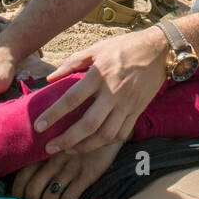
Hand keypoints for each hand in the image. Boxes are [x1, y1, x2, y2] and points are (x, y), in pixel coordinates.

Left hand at [11, 141, 123, 198]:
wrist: (107, 127)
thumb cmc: (80, 134)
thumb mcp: (59, 137)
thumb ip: (45, 150)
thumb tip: (28, 171)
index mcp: (45, 149)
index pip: (23, 175)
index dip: (18, 192)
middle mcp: (55, 159)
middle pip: (33, 189)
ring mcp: (70, 168)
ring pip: (49, 196)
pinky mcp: (87, 175)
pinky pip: (69, 198)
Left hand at [35, 28, 168, 153]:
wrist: (160, 51)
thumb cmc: (125, 47)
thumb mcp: (96, 49)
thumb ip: (72, 63)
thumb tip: (50, 79)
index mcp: (99, 75)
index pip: (72, 99)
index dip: (54, 115)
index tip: (39, 126)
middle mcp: (113, 93)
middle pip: (88, 124)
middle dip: (67, 139)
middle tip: (50, 148)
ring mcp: (127, 104)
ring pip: (105, 135)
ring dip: (85, 147)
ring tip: (68, 150)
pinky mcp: (137, 111)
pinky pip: (121, 134)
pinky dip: (105, 143)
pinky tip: (92, 145)